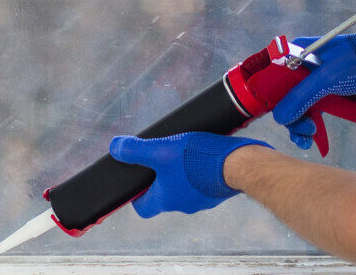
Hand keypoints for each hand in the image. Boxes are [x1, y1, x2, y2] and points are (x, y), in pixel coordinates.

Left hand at [107, 132, 271, 216]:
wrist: (240, 165)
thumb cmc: (198, 159)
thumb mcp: (161, 150)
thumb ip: (136, 150)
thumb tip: (115, 148)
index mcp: (166, 200)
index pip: (143, 208)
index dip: (136, 196)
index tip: (136, 182)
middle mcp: (183, 205)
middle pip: (164, 195)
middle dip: (160, 178)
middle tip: (160, 158)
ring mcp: (202, 200)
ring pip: (184, 189)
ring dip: (181, 174)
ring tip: (183, 153)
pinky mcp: (217, 191)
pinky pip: (202, 183)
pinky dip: (199, 172)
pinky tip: (202, 155)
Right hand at [270, 33, 355, 151]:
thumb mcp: (327, 78)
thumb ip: (301, 97)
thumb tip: (279, 118)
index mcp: (298, 54)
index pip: (275, 78)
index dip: (274, 98)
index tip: (281, 116)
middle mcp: (304, 67)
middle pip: (286, 96)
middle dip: (292, 117)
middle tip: (305, 131)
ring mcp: (316, 82)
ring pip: (299, 107)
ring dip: (300, 125)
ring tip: (308, 139)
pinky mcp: (329, 95)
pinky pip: (313, 112)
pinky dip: (312, 126)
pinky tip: (313, 140)